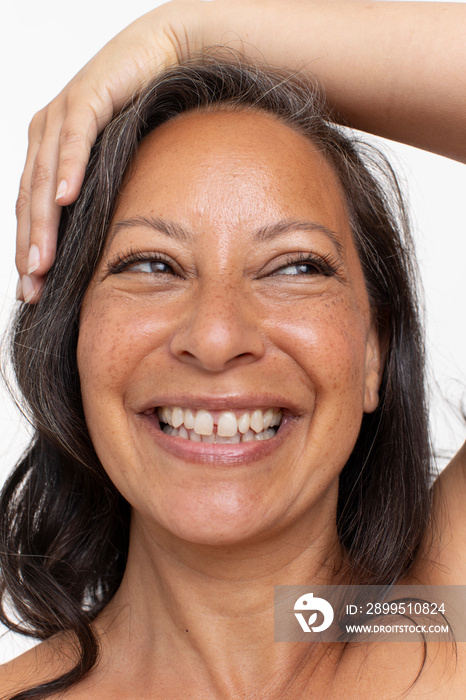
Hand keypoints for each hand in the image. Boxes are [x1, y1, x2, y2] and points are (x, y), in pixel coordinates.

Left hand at [16, 0, 203, 301]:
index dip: (29, 250)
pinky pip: (74, 139)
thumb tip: (107, 242)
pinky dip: (69, 170)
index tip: (33, 290)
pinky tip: (66, 199)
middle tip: (33, 287)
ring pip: (44, 178)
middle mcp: (45, 136)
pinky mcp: (85, 97)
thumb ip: (101, 195)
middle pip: (29, 201)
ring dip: (42, 222)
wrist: (159, 57)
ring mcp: (61, 116)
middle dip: (30, 247)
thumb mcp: (116, 165)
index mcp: (47, 154)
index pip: (30, 211)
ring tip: (42, 262)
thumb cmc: (141, 113)